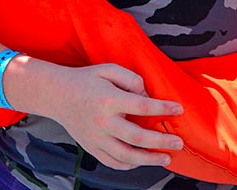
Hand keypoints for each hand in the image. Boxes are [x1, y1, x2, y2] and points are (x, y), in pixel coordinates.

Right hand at [40, 63, 183, 170]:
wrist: (57, 95)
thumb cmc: (86, 80)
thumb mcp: (108, 69)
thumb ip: (130, 79)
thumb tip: (147, 95)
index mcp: (109, 99)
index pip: (142, 106)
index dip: (162, 108)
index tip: (179, 109)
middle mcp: (103, 122)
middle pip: (137, 137)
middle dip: (161, 141)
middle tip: (179, 143)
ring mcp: (96, 138)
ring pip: (126, 156)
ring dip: (149, 160)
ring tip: (166, 158)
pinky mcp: (91, 147)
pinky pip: (112, 162)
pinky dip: (129, 166)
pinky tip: (141, 162)